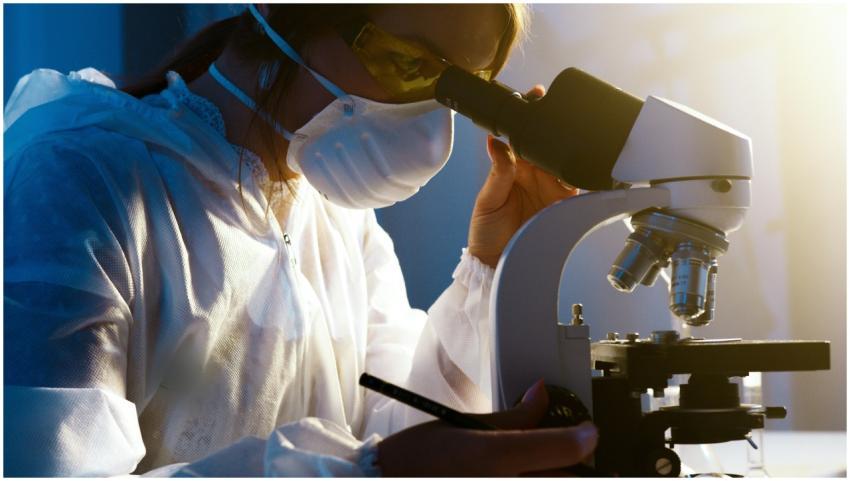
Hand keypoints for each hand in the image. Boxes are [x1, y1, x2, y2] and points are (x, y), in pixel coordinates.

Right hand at [376, 380, 597, 475]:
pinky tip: (523, 473)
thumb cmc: (418, 460)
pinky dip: (536, 479)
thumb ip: (513, 416)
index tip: (588, 432)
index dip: (583, 437)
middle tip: (567, 450)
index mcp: (495, 456)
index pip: (564, 448)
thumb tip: (541, 395)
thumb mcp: (465, 425)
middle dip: (571, 462)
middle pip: (566, 475)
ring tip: (537, 466)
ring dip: (554, 474)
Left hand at [467, 85, 579, 267]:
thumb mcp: (487, 201)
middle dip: (555, 126)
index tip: (536, 97)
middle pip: (548, 144)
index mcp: (513, 167)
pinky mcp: (563, 203)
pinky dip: (582, 175)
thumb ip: (497, 172)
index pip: (523, 136)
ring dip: (568, 148)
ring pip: (564, 160)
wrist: (496, 263)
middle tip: (560, 110)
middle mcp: (534, 174)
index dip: (531, 117)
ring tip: (572, 135)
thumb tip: (495, 141)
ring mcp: (550, 187)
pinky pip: (577, 185)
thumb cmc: (485, 233)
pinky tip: (583, 164)